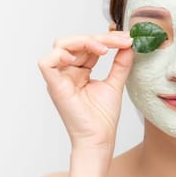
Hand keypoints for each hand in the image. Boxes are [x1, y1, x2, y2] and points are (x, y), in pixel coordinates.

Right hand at [37, 31, 133, 148]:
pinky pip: (47, 62)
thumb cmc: (103, 118)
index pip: (87, 45)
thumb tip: (128, 45)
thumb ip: (120, 64)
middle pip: (74, 41)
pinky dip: (61, 54)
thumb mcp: (115, 84)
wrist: (99, 138)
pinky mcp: (54, 86)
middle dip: (98, 37)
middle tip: (121, 41)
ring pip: (60, 45)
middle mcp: (66, 72)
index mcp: (78, 71)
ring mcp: (59, 78)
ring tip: (104, 49)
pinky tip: (82, 58)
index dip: (106, 39)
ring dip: (83, 41)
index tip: (127, 40)